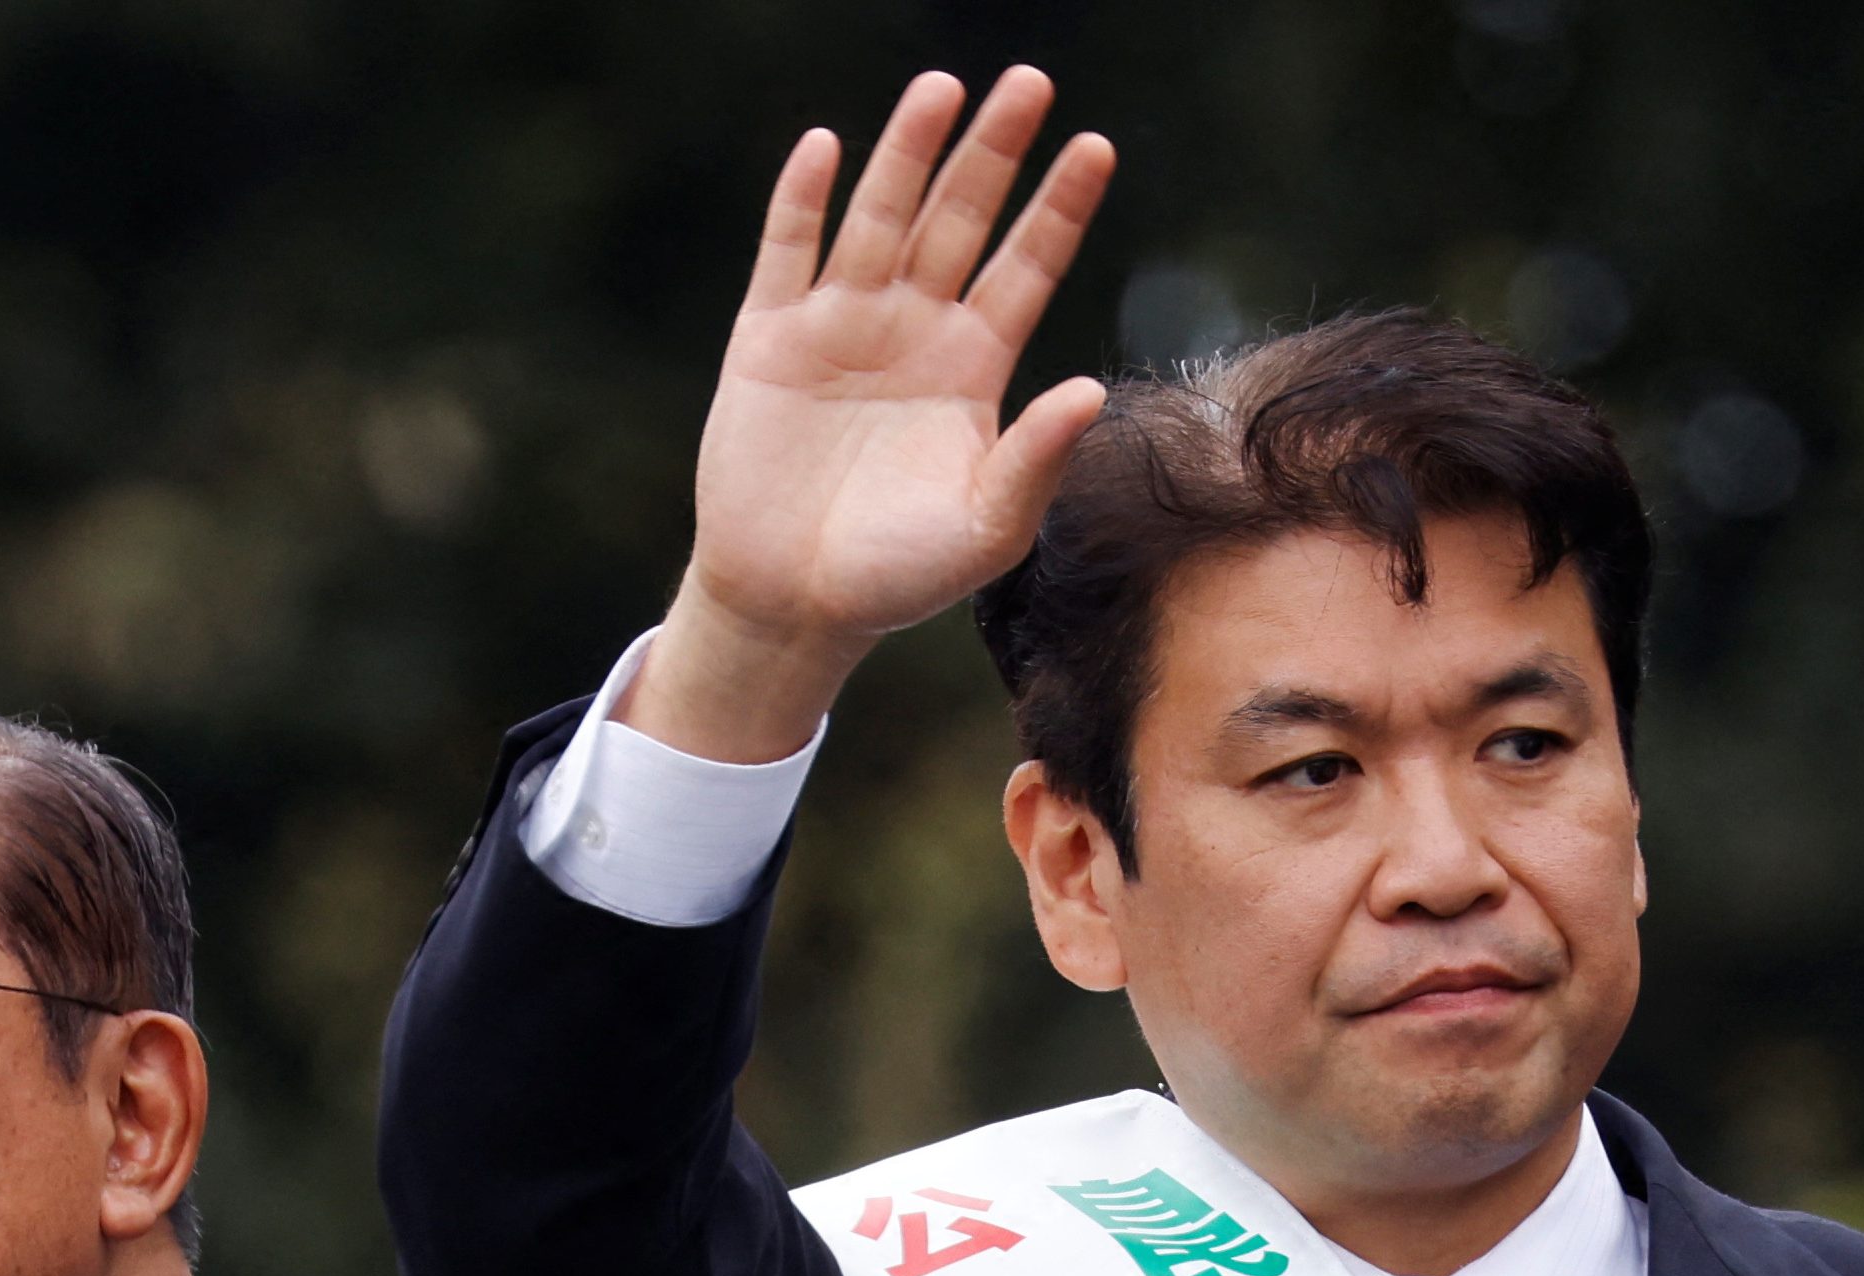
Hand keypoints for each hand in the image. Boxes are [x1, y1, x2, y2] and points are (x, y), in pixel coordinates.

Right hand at [634, 66, 1114, 762]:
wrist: (790, 605)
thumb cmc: (899, 576)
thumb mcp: (985, 529)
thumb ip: (1034, 461)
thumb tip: (1091, 389)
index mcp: (973, 365)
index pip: (1027, 265)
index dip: (1059, 207)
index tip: (1095, 146)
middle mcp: (912, 329)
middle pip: (960, 220)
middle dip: (992, 152)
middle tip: (1028, 83)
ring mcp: (838, 327)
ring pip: (880, 219)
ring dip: (908, 155)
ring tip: (941, 88)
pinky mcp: (767, 342)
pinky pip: (787, 255)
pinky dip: (801, 202)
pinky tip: (825, 147)